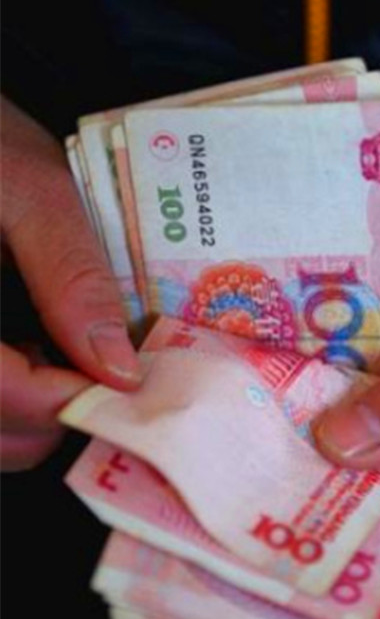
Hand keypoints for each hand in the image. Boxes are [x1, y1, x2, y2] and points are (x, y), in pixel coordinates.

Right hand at [1, 97, 140, 470]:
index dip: (70, 400)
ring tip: (69, 353)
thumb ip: (71, 276)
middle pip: (0, 430)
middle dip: (62, 412)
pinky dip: (17, 401)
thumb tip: (120, 369)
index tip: (128, 380)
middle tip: (112, 367)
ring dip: (40, 415)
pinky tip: (35, 351)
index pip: (0, 390)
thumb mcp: (29, 187)